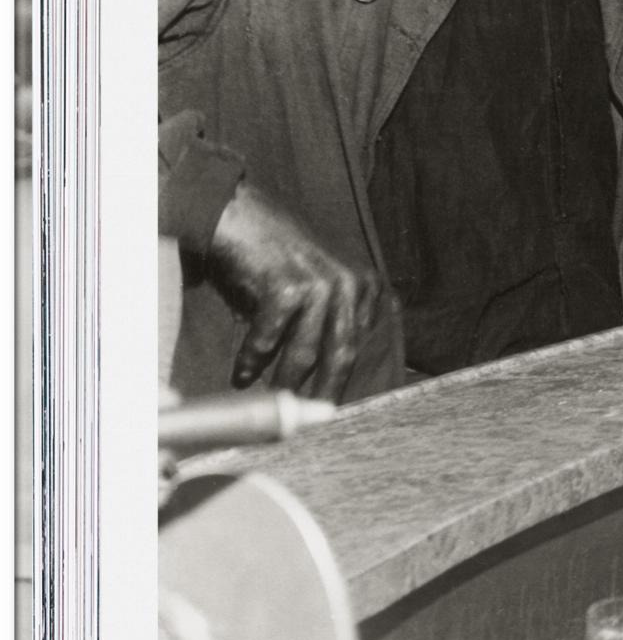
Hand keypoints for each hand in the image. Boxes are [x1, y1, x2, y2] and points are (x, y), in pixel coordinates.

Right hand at [202, 180, 384, 399]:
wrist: (241, 216)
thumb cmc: (273, 259)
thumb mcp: (312, 288)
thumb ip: (322, 324)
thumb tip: (318, 377)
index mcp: (364, 288)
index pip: (357, 345)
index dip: (341, 379)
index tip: (327, 408)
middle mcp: (350, 285)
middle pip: (341, 353)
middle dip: (325, 391)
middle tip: (310, 422)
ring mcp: (322, 284)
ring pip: (306, 351)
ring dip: (284, 381)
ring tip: (269, 403)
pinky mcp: (288, 286)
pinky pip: (271, 337)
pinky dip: (254, 358)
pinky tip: (241, 375)